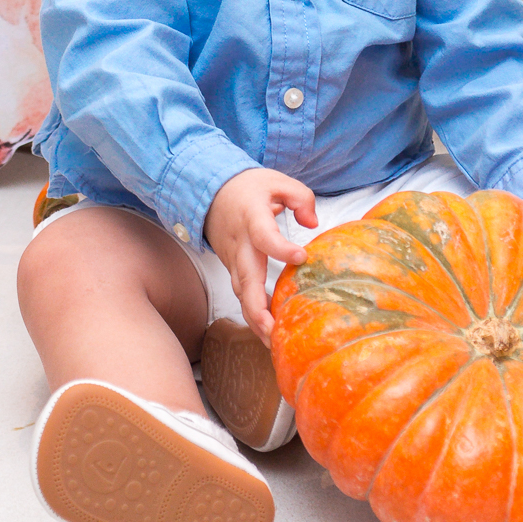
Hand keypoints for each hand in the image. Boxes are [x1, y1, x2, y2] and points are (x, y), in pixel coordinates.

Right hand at [203, 167, 318, 341]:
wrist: (210, 192)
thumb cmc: (246, 188)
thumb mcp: (277, 181)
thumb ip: (300, 198)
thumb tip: (313, 223)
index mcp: (252, 217)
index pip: (264, 236)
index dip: (280, 248)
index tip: (301, 257)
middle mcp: (239, 243)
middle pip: (245, 279)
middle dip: (258, 308)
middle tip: (274, 331)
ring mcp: (232, 259)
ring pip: (240, 293)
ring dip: (254, 318)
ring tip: (272, 341)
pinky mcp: (232, 269)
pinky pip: (241, 293)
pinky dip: (251, 313)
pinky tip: (266, 331)